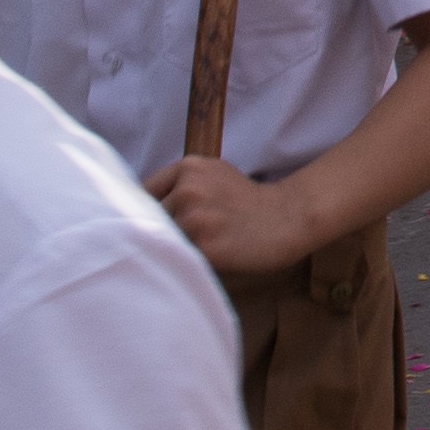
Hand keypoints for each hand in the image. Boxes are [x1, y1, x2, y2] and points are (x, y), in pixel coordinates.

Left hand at [152, 155, 319, 276]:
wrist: (286, 218)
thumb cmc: (247, 201)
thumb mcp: (213, 175)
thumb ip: (180, 184)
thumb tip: (143, 205)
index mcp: (188, 167)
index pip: (144, 193)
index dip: (148, 211)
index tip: (157, 223)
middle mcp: (188, 189)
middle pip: (151, 218)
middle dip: (163, 230)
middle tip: (188, 237)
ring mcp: (195, 218)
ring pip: (164, 240)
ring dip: (175, 247)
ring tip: (201, 246)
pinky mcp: (205, 246)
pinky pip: (181, 258)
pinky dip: (187, 261)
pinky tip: (207, 257)